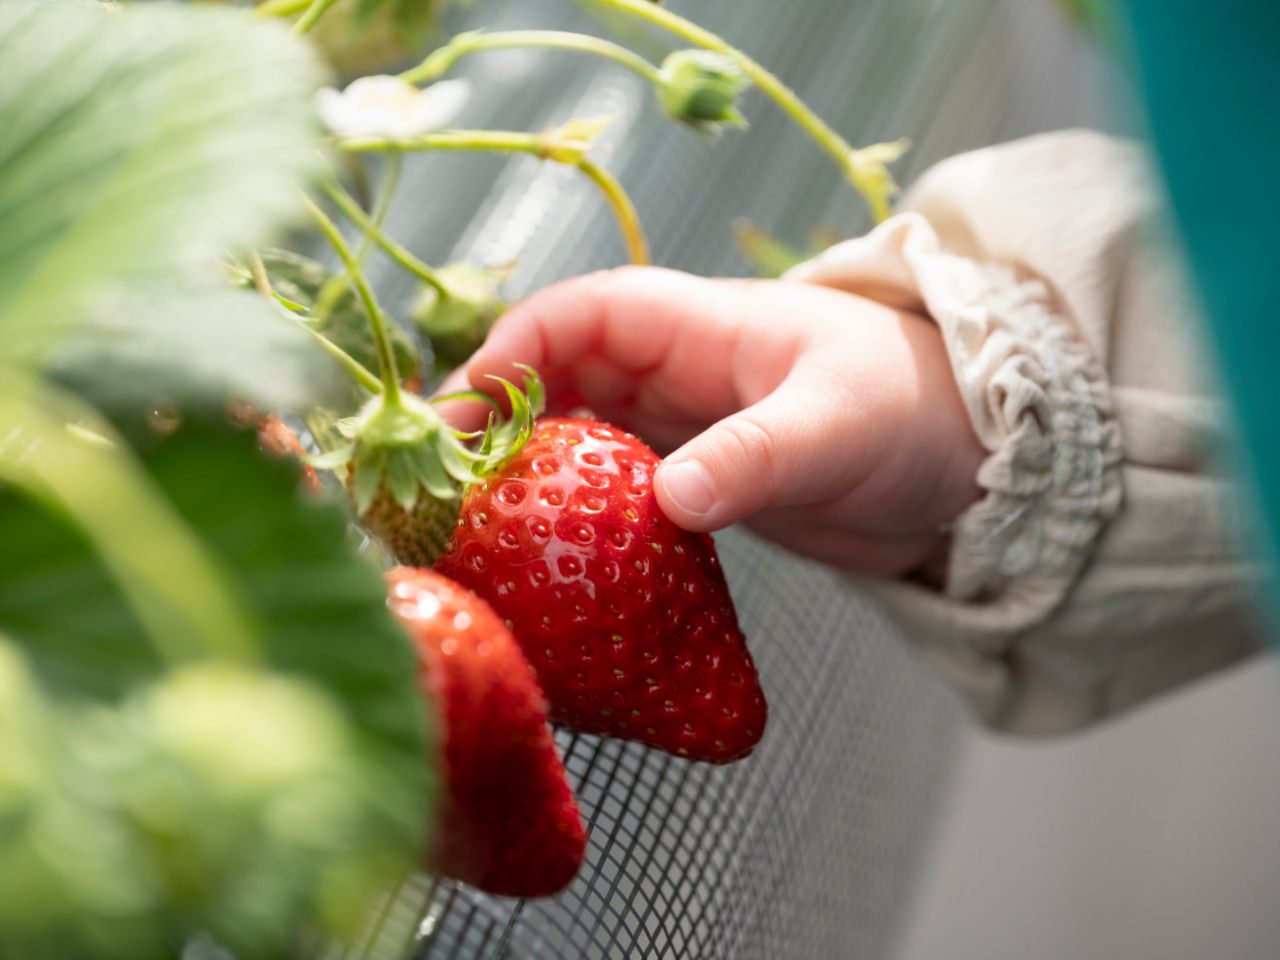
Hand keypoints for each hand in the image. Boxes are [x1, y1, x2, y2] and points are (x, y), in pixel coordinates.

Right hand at [457, 266, 984, 576]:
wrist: (965, 464)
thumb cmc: (913, 408)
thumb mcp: (837, 425)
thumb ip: (756, 456)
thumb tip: (670, 498)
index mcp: (701, 325)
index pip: (586, 313)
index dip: (518, 348)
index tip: (468, 404)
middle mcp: (677, 372)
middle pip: (558, 377)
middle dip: (494, 418)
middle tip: (441, 481)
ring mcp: (681, 431)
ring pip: (576, 439)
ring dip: (525, 474)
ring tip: (473, 528)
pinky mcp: (694, 486)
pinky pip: (613, 495)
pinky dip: (575, 520)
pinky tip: (548, 561)